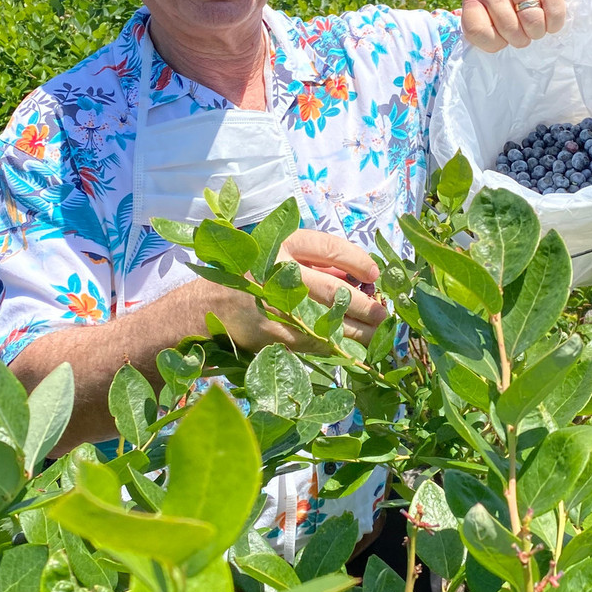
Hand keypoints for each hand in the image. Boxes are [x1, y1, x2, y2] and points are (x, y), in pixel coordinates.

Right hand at [213, 229, 387, 353]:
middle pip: (334, 290)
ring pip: (329, 321)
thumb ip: (318, 262)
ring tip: (378, 333)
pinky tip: (353, 347)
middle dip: (365, 305)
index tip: (374, 275)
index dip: (358, 261)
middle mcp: (279, 273)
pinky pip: (315, 342)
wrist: (207, 306)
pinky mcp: (275, 335)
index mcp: (282, 244)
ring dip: (359, 331)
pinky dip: (338, 346)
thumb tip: (362, 280)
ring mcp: (276, 307)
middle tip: (383, 313)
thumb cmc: (255, 275)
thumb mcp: (282, 254)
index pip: (330, 249)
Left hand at [460, 0, 576, 52]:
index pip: (476, 31)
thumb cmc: (513, 15)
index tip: (501, 40)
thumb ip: (483, 38)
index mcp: (473, 2)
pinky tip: (549, 18)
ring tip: (535, 26)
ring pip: (532, 20)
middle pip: (509, 28)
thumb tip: (479, 55)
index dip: (494, 43)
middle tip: (523, 32)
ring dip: (538, 31)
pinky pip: (553, 11)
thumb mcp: (492, 28)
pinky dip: (554, 22)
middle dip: (520, 38)